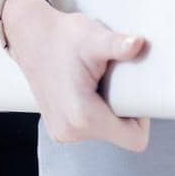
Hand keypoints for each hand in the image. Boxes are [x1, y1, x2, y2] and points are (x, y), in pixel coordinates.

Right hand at [3, 0, 150, 149]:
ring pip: (106, 131)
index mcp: (82, 117)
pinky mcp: (58, 129)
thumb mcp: (93, 38)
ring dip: (110, 110)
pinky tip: (89, 88)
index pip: (133, 138)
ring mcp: (62, 133)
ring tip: (100, 81)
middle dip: (125, 110)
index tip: (135, 90)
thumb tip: (139, 43)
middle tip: (116, 79)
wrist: (31, 36)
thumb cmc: (64, 37)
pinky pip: (91, 128)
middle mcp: (70, 132)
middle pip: (120, 134)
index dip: (143, 117)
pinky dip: (96, 111)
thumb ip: (117, 45)